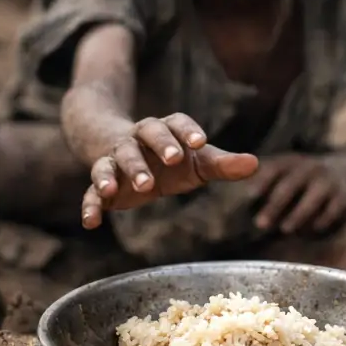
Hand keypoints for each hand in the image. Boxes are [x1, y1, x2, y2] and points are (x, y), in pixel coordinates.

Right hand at [81, 114, 258, 228]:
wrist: (121, 152)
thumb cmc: (171, 158)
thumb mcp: (198, 160)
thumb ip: (222, 163)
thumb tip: (254, 164)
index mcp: (166, 130)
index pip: (177, 123)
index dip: (189, 131)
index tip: (202, 142)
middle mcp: (138, 140)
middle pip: (145, 136)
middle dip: (159, 147)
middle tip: (172, 160)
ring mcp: (116, 160)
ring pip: (114, 161)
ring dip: (118, 173)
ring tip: (124, 188)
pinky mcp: (102, 184)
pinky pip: (91, 193)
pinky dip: (90, 206)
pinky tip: (91, 222)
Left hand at [250, 153, 345, 234]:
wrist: (345, 170)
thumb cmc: (303, 178)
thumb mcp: (286, 170)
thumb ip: (265, 181)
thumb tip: (232, 199)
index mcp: (291, 162)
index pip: (274, 169)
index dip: (262, 181)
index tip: (249, 196)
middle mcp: (310, 168)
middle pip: (290, 186)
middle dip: (275, 206)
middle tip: (260, 224)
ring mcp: (328, 181)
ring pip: (313, 199)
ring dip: (298, 215)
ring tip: (285, 229)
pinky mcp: (343, 196)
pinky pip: (333, 210)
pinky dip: (322, 221)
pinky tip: (312, 230)